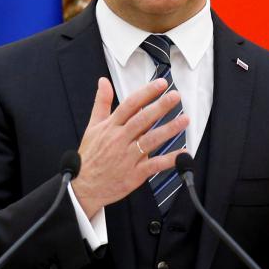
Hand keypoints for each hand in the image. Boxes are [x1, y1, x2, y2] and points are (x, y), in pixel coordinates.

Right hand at [70, 77, 189, 217]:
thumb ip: (101, 102)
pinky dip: (169, 160)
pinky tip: (183, 153)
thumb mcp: (92, 126)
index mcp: (110, 127)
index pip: (130, 105)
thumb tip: (103, 81)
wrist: (84, 187)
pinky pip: (154, 165)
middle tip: (176, 96)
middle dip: (160, 107)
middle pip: (142, 120)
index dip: (146, 93)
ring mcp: (128, 157)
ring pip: (150, 140)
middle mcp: (120, 140)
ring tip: (184, 119)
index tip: (161, 84)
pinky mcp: (134, 174)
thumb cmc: (90, 155)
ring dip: (169, 129)